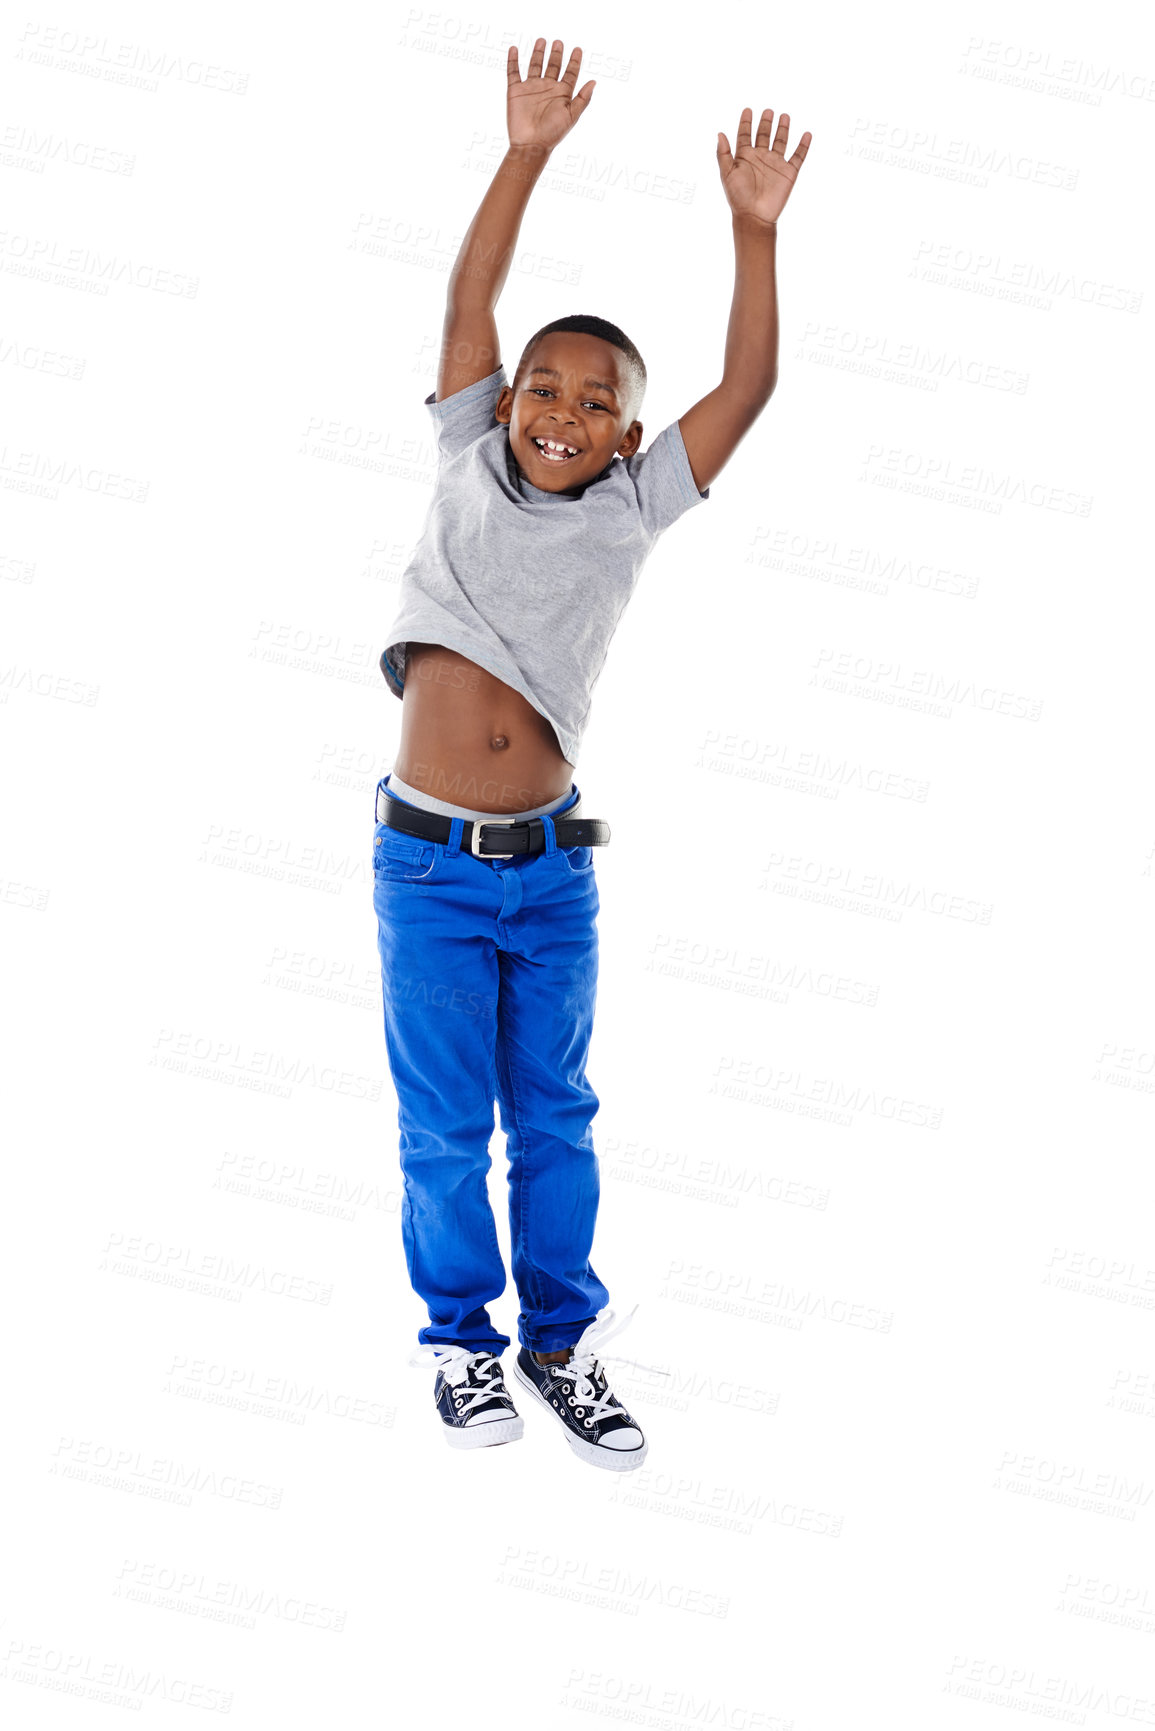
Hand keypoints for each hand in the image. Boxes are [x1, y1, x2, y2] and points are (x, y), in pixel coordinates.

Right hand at [507, 38, 594, 151]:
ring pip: (535, 65)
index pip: (570, 73)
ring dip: (538, 53)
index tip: (577, 49)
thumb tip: (594, 81)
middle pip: (553, 66)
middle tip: (559, 42)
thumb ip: (583, 99)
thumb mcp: (572, 115)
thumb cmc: (552, 133)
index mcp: (562, 94)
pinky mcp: (515, 91)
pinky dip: (512, 60)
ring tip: (542, 40)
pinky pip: (513, 72)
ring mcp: (531, 88)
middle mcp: (547, 89)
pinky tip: (514, 49)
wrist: (531, 144)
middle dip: (556, 54)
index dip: (574, 61)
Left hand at [717, 108, 811, 224]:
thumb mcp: (727, 173)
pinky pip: (798, 156)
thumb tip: (720, 133)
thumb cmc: (738, 197)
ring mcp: (775, 164)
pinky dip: (803, 146)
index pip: (745, 135)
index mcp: (745, 157)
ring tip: (784, 115)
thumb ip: (723, 153)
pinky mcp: (788, 172)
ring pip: (780, 141)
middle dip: (766, 122)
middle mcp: (760, 158)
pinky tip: (806, 134)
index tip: (747, 110)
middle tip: (768, 110)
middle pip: (764, 135)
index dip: (746, 123)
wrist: (754, 216)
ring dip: (782, 129)